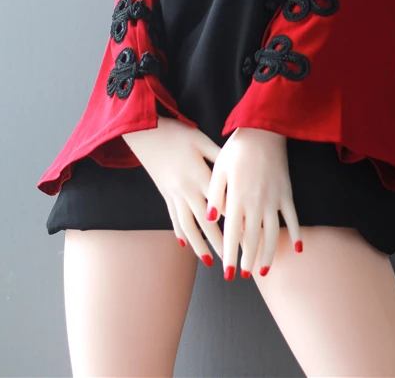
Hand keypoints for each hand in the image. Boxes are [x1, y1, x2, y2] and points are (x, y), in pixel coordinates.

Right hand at [123, 116, 224, 262]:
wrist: (144, 132)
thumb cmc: (176, 133)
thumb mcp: (201, 140)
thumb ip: (219, 157)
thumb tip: (238, 172)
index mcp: (199, 175)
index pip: (221, 205)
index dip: (236, 221)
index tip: (250, 235)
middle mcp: (186, 190)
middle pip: (206, 222)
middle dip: (220, 243)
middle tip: (233, 261)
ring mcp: (174, 195)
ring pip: (188, 226)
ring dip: (200, 246)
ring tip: (211, 262)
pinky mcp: (165, 195)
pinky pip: (174, 218)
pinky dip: (181, 233)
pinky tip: (186, 245)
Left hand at [205, 127, 301, 279]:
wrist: (264, 130)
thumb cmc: (238, 149)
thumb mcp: (219, 168)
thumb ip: (215, 194)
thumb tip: (210, 219)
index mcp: (238, 197)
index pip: (233, 233)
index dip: (230, 255)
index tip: (227, 272)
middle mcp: (257, 202)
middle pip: (253, 239)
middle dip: (248, 260)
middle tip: (243, 275)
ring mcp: (275, 199)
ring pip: (273, 233)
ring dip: (269, 253)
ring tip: (264, 269)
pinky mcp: (286, 193)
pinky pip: (293, 218)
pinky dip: (296, 234)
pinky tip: (297, 248)